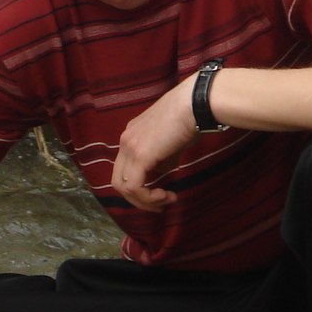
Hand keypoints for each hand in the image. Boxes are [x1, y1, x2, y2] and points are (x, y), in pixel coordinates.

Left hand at [111, 74, 198, 210]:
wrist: (193, 105)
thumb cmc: (189, 119)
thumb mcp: (171, 144)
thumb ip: (161, 159)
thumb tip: (160, 173)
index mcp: (131, 136)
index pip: (124, 169)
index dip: (139, 187)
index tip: (160, 194)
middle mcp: (125, 141)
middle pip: (118, 181)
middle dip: (138, 199)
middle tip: (158, 206)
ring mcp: (129, 147)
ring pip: (124, 187)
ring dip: (145, 201)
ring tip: (166, 201)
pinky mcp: (139, 155)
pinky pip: (135, 187)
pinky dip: (149, 198)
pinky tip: (166, 196)